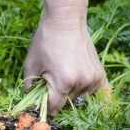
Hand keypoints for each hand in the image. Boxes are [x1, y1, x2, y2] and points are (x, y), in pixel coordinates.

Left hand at [24, 0, 108, 114]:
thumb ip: (29, 87)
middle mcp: (81, 83)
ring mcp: (93, 79)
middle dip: (57, 97)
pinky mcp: (100, 73)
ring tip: (64, 76)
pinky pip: (98, 92)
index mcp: (64, 82)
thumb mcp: (31, 65)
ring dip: (71, 93)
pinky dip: (89, 92)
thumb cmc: (46, 41)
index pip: (54, 107)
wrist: (65, 22)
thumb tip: (30, 101)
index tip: (41, 103)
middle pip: (67, 102)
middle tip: (51, 84)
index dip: (45, 107)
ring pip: (79, 97)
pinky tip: (82, 88)